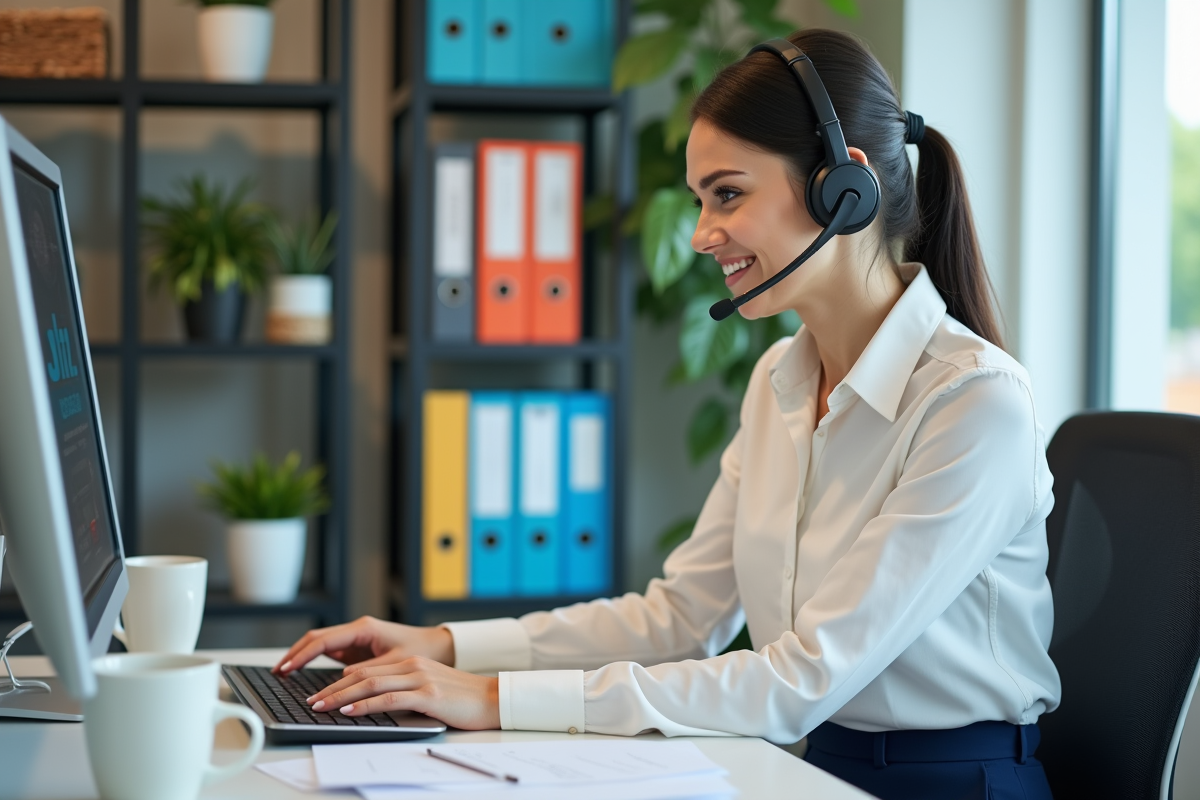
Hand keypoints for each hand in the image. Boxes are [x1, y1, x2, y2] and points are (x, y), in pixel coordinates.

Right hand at [272, 616, 454, 673]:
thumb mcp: (396, 662)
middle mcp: (357, 630)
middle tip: (277, 672)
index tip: (286, 668)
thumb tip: (342, 679)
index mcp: (364, 628)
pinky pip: (330, 654)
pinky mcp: (358, 649)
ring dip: (302, 657)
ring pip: (320, 645)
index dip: (302, 655)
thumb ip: (370, 670)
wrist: (438, 646)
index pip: (323, 640)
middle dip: (295, 654)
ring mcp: (355, 639)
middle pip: (316, 639)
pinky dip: (314, 662)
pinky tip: (302, 675)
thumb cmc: (421, 650)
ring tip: (283, 674)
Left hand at [307, 657, 499, 729]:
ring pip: (370, 684)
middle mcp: (412, 666)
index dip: (339, 682)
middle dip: (332, 689)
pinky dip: (364, 704)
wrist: (493, 699)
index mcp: (410, 663)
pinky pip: (388, 698)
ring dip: (341, 697)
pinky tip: (349, 710)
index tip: (320, 693)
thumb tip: (373, 704)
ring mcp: (420, 679)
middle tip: (311, 701)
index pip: (366, 669)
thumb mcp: (428, 690)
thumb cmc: (462, 699)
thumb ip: (403, 691)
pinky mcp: (428, 695)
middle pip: (362, 674)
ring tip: (321, 707)